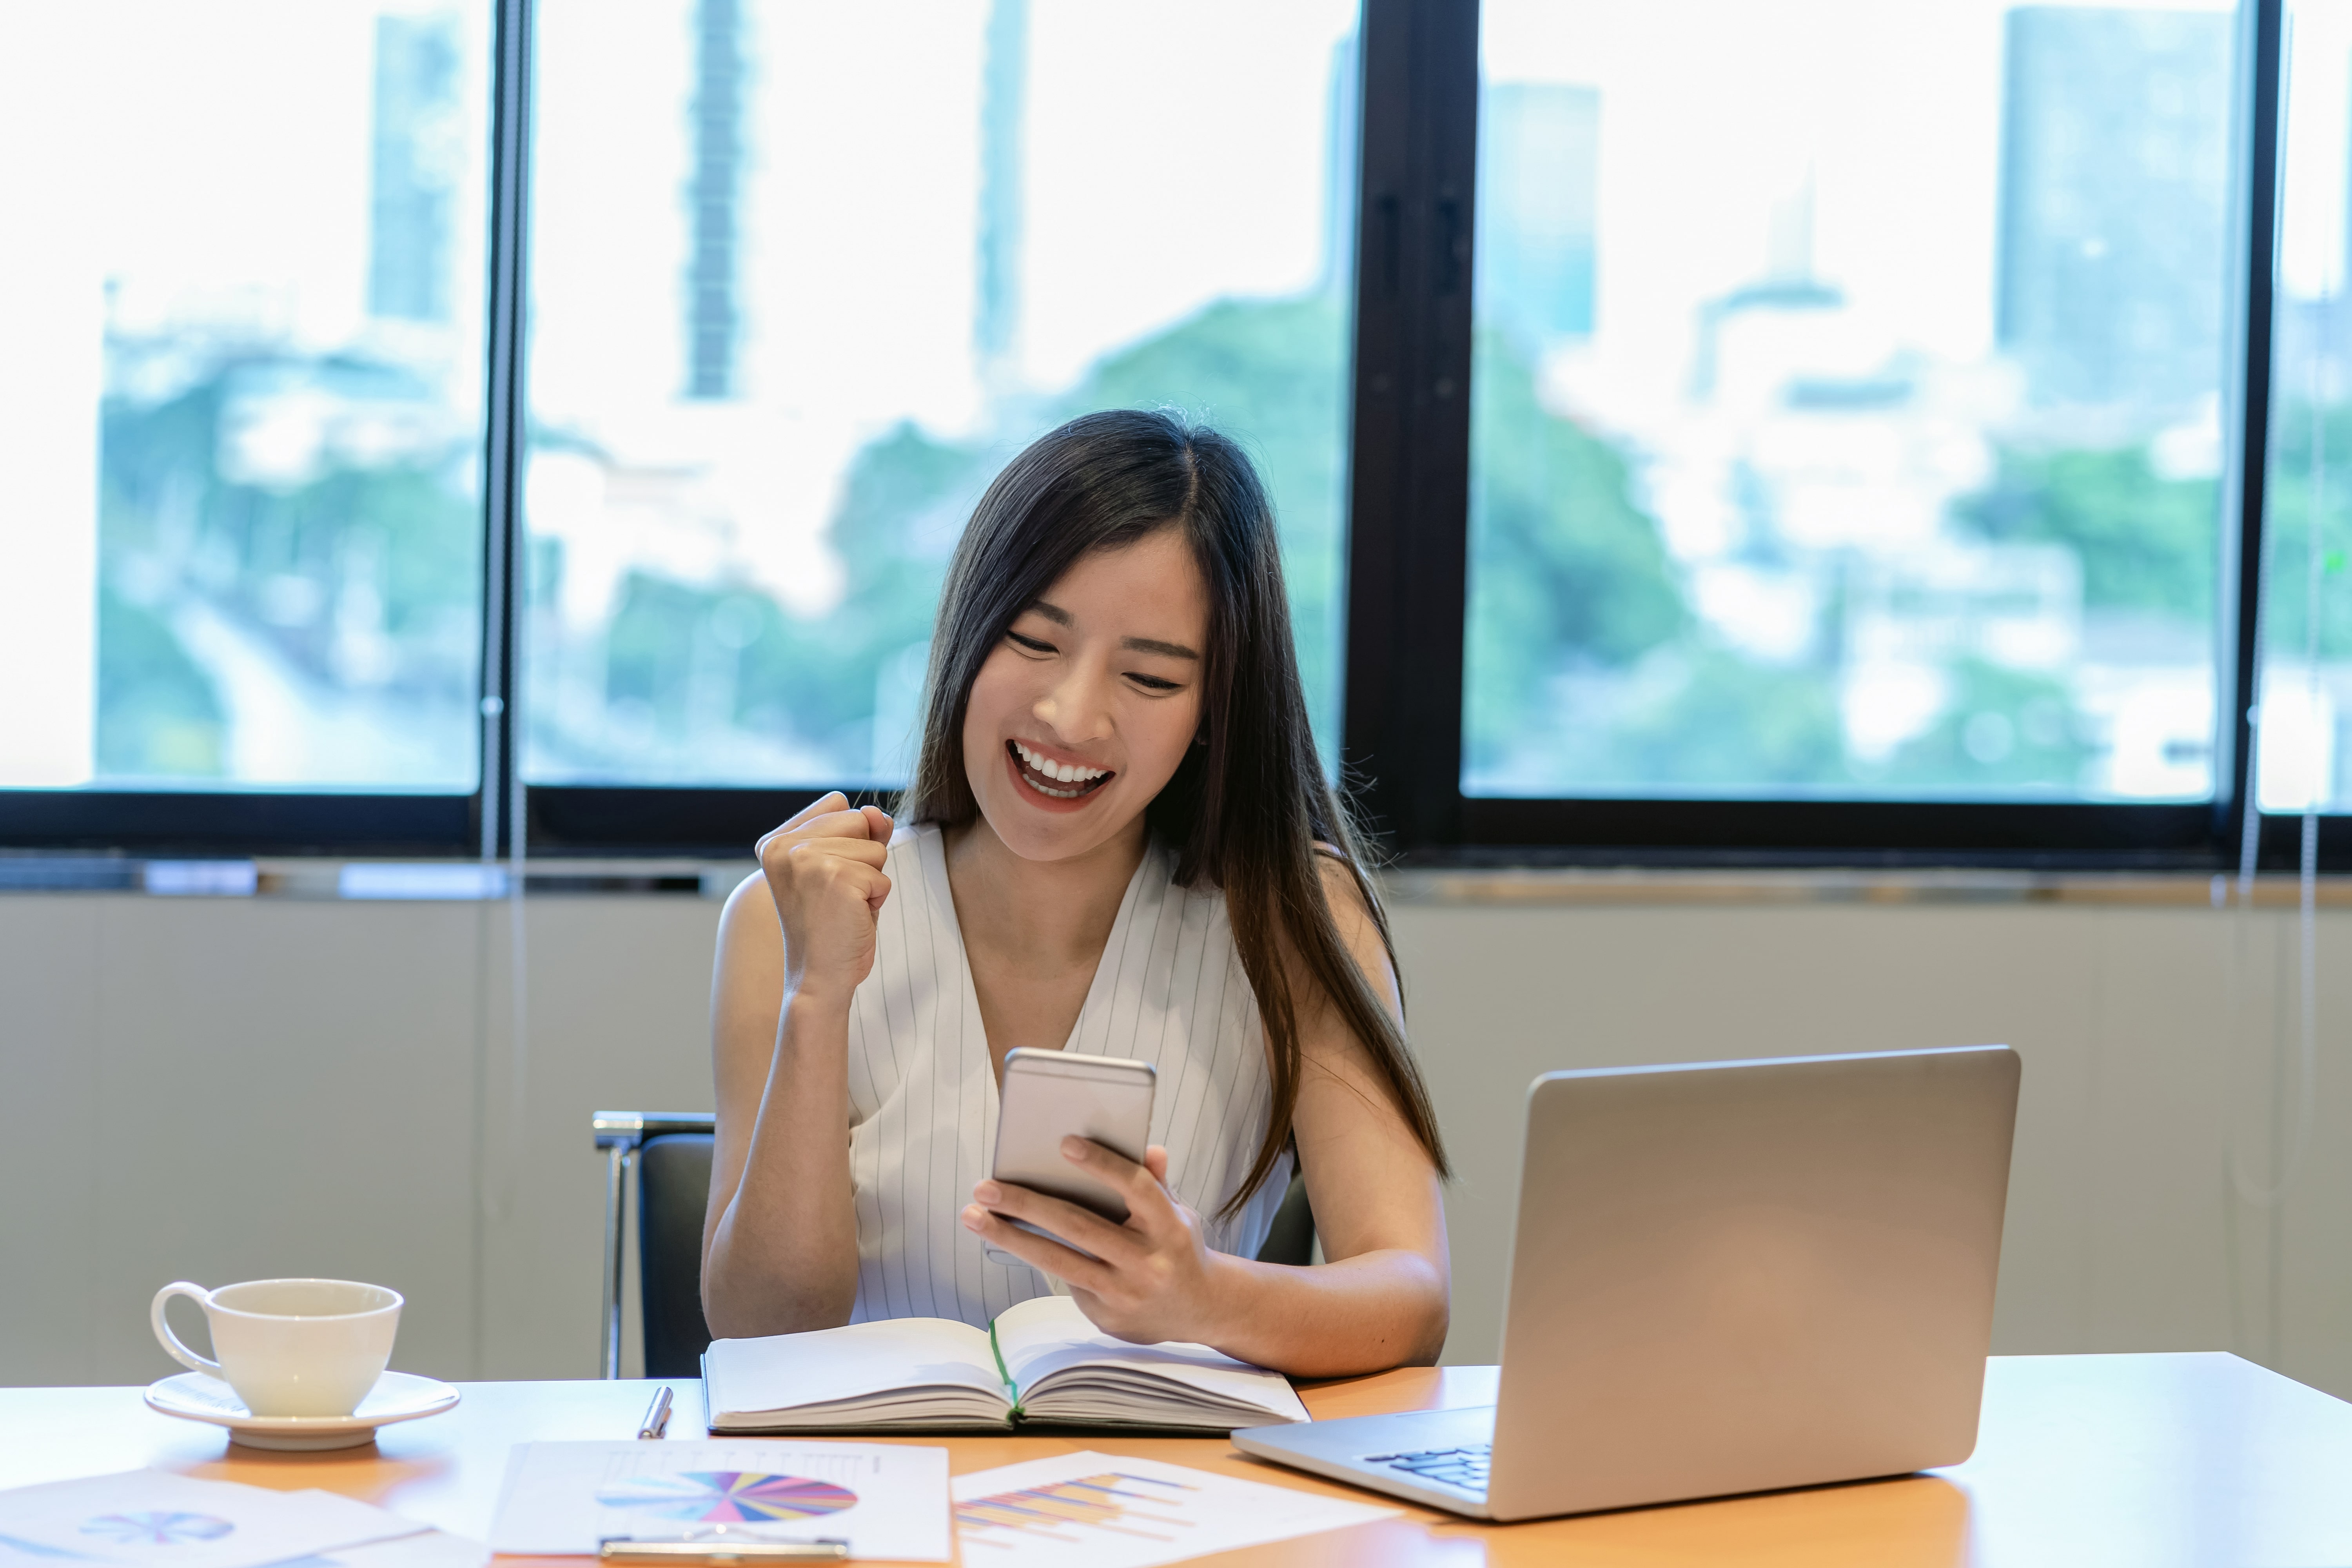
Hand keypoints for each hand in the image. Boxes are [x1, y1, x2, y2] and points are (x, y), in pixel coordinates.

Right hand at [756, 792, 894, 1001]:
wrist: (818, 979)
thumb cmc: (830, 928)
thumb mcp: (842, 870)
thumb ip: (859, 834)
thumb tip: (876, 813)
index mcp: (775, 842)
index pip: (839, 807)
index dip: (849, 843)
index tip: (826, 881)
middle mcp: (784, 846)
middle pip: (859, 821)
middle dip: (862, 861)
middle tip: (837, 898)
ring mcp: (807, 858)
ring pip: (875, 849)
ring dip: (870, 883)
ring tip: (843, 909)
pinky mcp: (836, 876)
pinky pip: (882, 878)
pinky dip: (876, 902)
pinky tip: (850, 919)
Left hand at [962, 1140, 1233, 1345]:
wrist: (1201, 1311)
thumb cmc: (1178, 1246)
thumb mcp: (1178, 1211)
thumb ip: (1156, 1181)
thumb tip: (1148, 1147)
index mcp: (1170, 1227)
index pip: (1135, 1188)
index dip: (1102, 1164)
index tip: (1064, 1142)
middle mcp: (1147, 1261)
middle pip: (1079, 1227)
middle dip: (1027, 1204)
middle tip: (985, 1186)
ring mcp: (1124, 1292)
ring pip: (1059, 1260)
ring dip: (1010, 1236)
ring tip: (974, 1216)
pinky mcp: (1106, 1315)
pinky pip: (1065, 1281)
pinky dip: (1038, 1257)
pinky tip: (1013, 1240)